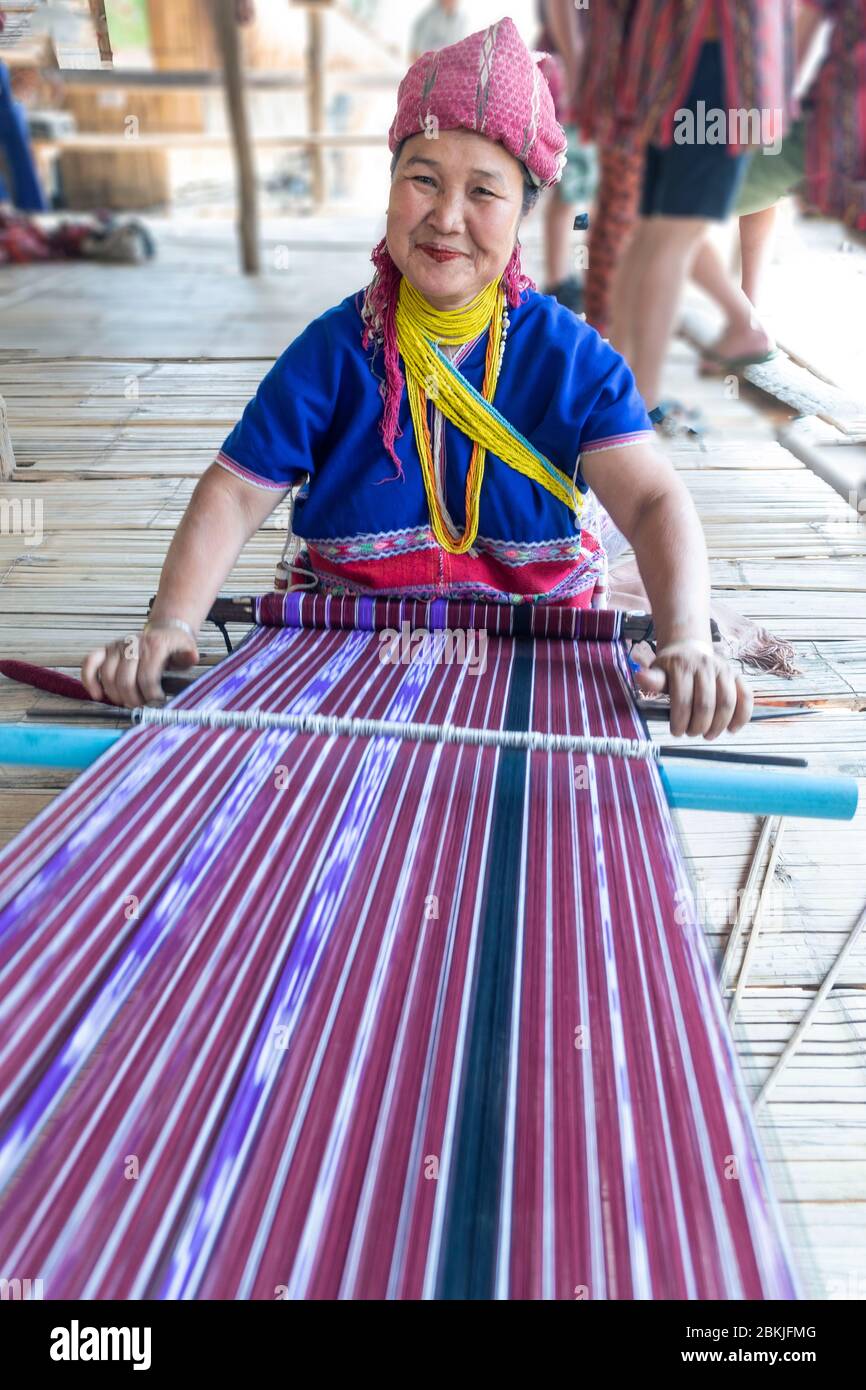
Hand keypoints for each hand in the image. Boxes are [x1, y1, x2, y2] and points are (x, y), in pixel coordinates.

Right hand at [81, 624, 197, 709]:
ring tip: (127, 702)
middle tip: (141, 706)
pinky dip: (89, 679)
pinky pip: (89, 663)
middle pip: (125, 680)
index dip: (151, 695)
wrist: (165, 632)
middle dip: (133, 699)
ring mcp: (116, 646)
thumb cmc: (174, 647)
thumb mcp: (188, 649)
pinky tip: (96, 694)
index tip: (157, 702)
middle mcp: (132, 643)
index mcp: (153, 645)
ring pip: (107, 676)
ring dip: (116, 695)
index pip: (146, 677)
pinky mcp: (105, 649)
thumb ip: (189, 656)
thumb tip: (191, 657)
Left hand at [631, 638, 752, 738]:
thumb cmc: (671, 667)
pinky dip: (742, 716)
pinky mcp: (737, 676)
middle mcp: (705, 666)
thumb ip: (652, 680)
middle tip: (692, 734)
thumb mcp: (657, 671)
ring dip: (718, 725)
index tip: (676, 732)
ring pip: (727, 703)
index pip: (683, 699)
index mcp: (682, 665)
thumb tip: (640, 677)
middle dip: (698, 726)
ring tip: (708, 735)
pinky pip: (746, 697)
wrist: (689, 649)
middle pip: (706, 704)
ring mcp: (724, 670)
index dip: (680, 721)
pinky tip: (732, 729)